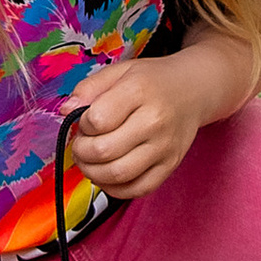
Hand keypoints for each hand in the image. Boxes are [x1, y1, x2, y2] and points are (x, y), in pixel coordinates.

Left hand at [62, 51, 211, 198]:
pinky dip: (114, 189)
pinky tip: (107, 175)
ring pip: (118, 175)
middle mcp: (155, 121)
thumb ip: (89, 88)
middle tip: (81, 144)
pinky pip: (138, 190)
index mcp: (140, 91)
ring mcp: (165, 147)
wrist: (194, 90)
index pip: (97, 120)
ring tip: (90, 161)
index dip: (83, 124)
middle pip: (104, 151)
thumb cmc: (152, 80)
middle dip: (81, 152)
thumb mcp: (120, 71)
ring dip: (92, 173)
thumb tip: (66, 111)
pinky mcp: (170, 166)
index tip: (87, 120)